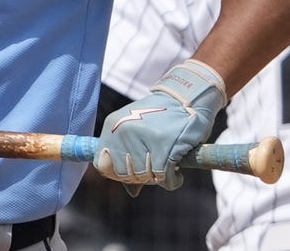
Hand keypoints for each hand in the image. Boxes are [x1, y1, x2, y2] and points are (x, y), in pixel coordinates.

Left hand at [93, 59, 225, 195]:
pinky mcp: (166, 146)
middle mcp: (124, 131)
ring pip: (146, 177)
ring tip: (166, 163)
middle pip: (126, 174)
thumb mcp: (136, 129)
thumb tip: (131, 192)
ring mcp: (144, 138)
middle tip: (155, 166)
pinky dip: (173, 180)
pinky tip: (177, 172)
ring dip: (159, 177)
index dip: (118, 174)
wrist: (186, 98)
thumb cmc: (160, 118)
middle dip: (142, 177)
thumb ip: (127, 156)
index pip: (103, 165)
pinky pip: (165, 178)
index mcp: (112, 126)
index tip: (134, 171)